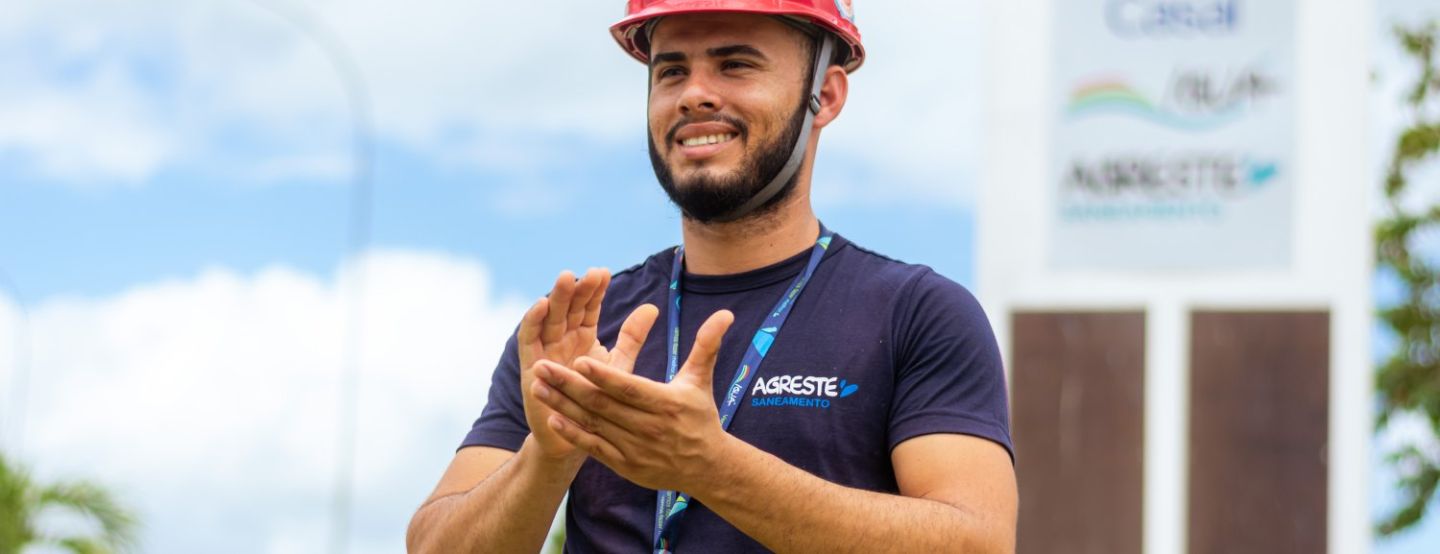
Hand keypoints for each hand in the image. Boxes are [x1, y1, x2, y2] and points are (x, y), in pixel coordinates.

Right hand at [517, 269, 658, 460]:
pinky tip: (541, 304)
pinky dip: (533, 321)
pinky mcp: (530, 367)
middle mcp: (562, 340)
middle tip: (589, 273)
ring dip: (556, 298)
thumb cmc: (600, 402)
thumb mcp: (619, 365)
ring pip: (549, 318)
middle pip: (568, 308)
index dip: (595, 291)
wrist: (578, 439)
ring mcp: (545, 351)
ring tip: (567, 278)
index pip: (589, 307)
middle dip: (577, 289)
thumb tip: (652, 307)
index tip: (604, 273)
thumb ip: (632, 337)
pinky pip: (528, 339)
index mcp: (583, 337)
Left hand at [530, 309, 735, 491]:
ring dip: (562, 405)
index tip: (578, 359)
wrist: (707, 467)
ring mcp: (634, 449)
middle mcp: (648, 428)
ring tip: (536, 386)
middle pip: (603, 404)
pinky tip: (551, 417)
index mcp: (666, 404)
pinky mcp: (624, 464)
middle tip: (541, 366)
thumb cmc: (701, 417)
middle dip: (569, 385)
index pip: (630, 388)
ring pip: (592, 424)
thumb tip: (725, 313)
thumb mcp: (702, 380)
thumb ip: (707, 345)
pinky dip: (572, 434)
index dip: (604, 375)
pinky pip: (593, 448)